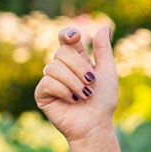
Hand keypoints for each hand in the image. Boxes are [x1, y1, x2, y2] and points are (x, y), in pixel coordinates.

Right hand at [34, 24, 118, 143]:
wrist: (96, 125)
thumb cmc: (103, 101)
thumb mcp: (107, 72)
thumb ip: (103, 50)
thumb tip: (103, 26)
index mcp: (76, 59)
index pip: (65, 39)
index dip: (68, 34)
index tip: (76, 37)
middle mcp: (61, 67)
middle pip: (61, 52)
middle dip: (79, 67)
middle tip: (91, 83)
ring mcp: (50, 80)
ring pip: (54, 67)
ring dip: (74, 82)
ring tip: (83, 96)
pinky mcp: (42, 94)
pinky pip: (48, 82)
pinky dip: (64, 91)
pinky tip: (71, 101)